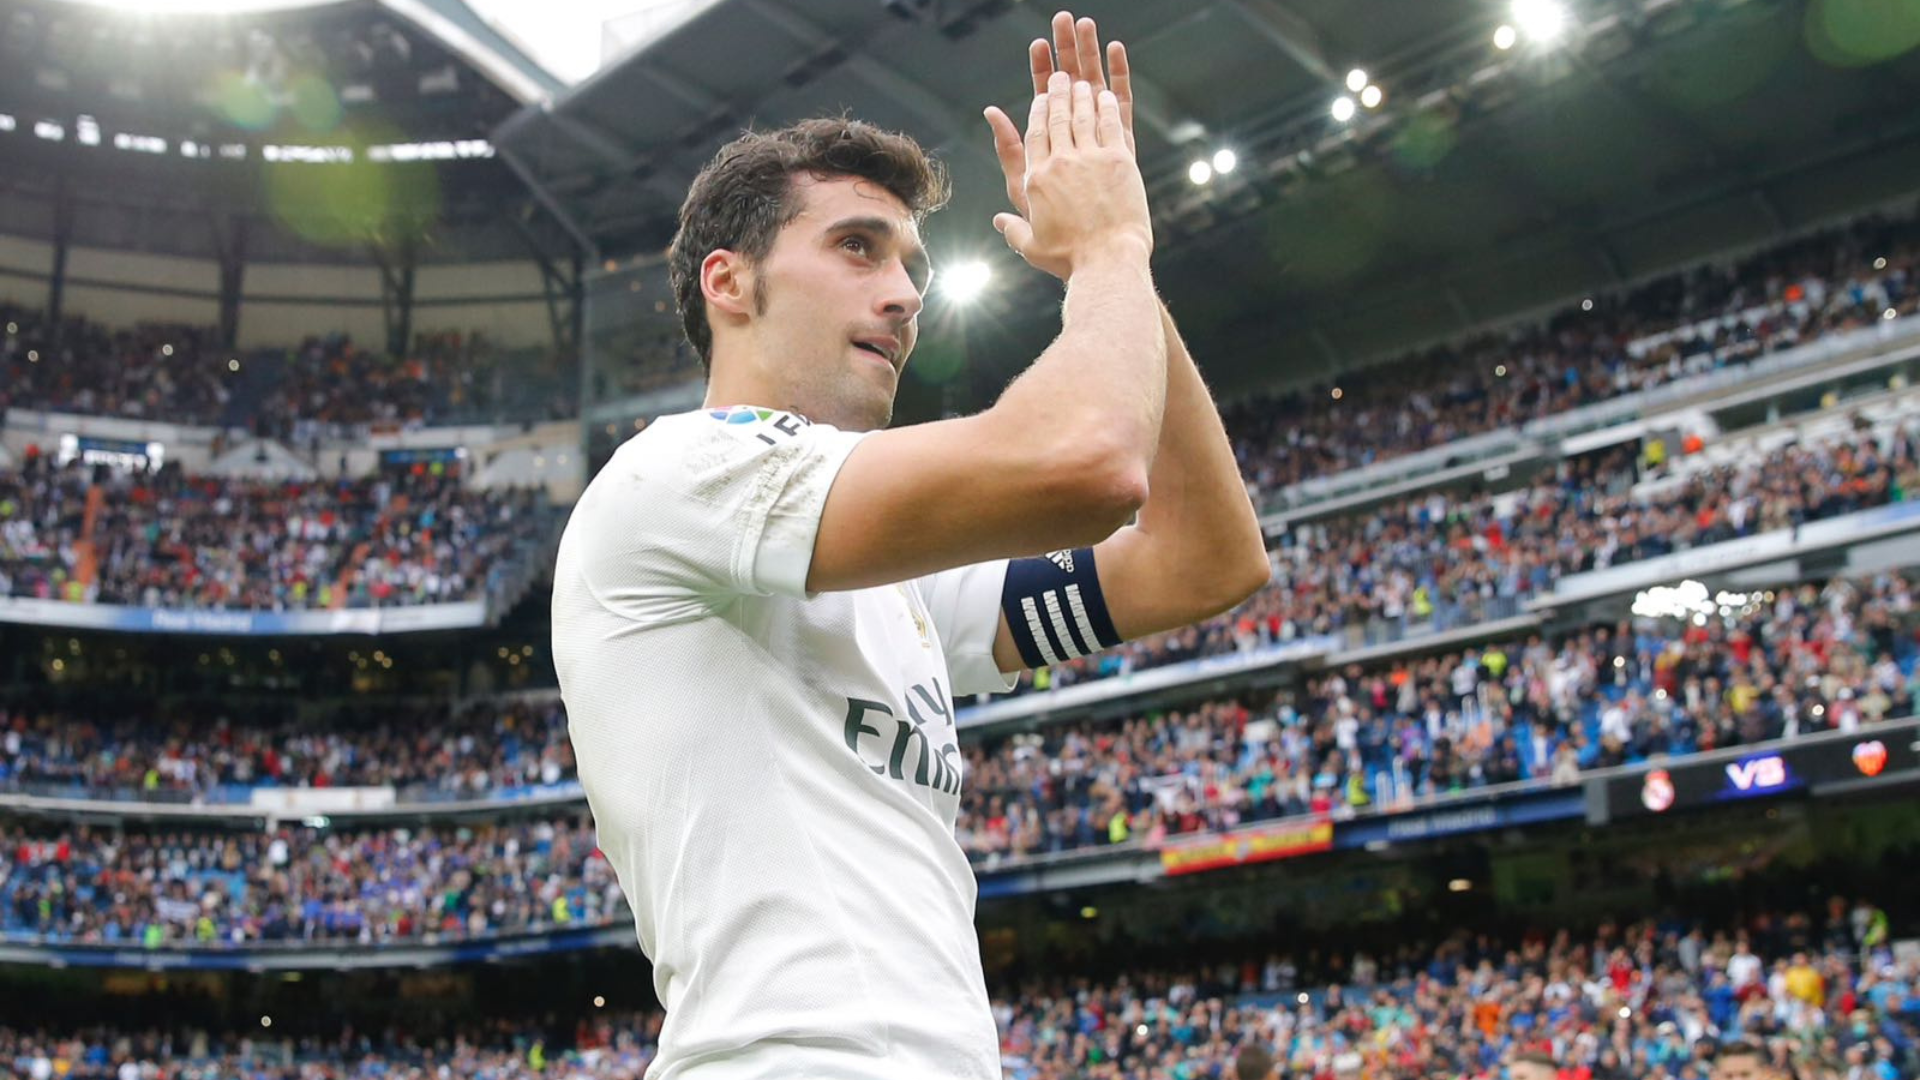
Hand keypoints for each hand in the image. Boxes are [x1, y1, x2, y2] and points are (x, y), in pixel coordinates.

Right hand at [992, 70, 1150, 277]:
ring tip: (1081, 82)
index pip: (1034, 135)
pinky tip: (1105, 96)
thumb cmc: (1069, 258)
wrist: (1107, 260)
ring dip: (1080, 95)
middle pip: (1056, 118)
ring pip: (1082, 116)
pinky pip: (1110, 124)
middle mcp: (1061, 163)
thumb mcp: (1032, 246)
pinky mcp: (1119, 161)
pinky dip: (1106, 107)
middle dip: (1057, 93)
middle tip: (1059, 78)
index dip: (1037, 112)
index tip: (1040, 98)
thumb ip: (1012, 229)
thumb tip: (997, 221)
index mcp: (1037, 179)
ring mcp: (1091, 159)